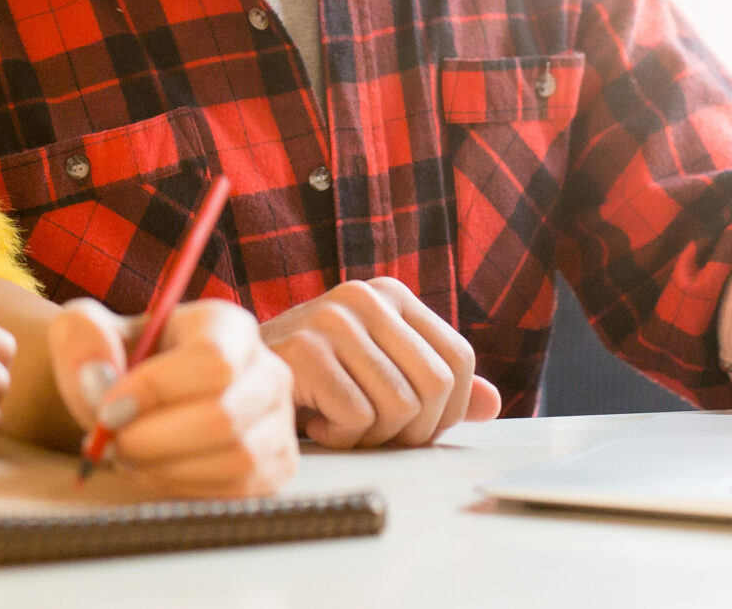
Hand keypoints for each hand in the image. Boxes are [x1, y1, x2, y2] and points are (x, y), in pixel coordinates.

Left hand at [47, 298, 297, 495]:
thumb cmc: (115, 364)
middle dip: (154, 440)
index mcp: (227, 326)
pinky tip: (155, 472)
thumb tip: (95, 374)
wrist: (131, 404)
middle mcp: (267, 371)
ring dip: (166, 469)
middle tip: (111, 444)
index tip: (107, 412)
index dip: (157, 391)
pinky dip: (184, 489)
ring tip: (129, 456)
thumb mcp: (86, 333)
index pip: (211, 360)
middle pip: (224, 417)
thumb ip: (81, 335)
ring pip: (234, 461)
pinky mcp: (273, 468)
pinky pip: (237, 492)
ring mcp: (277, 423)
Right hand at [259, 279, 500, 447]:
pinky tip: (315, 422)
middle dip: (413, 430)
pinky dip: (341, 437)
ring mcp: (333, 319)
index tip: (417, 428)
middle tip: (375, 433)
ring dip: (374, 437)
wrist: (238, 376)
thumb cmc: (315, 379)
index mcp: (391, 295)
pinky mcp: (304, 350)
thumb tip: (492, 405)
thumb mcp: (379, 373)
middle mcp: (365, 297)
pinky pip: (357, 418)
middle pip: (437, 386)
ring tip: (341, 423)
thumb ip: (433, 384)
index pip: (459, 358)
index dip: (450, 409)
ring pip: (400, 407)